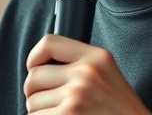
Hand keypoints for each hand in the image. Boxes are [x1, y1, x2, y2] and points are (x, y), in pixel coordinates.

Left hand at [24, 34, 149, 113]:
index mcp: (96, 57)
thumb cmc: (120, 110)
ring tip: (61, 113)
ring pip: (32, 102)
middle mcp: (86, 74)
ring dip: (40, 112)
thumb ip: (79, 64)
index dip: (34, 57)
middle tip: (51, 102)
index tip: (35, 68)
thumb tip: (38, 65)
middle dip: (35, 93)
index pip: (48, 43)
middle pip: (33, 77)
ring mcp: (77, 96)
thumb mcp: (107, 74)